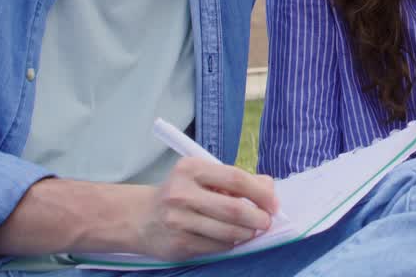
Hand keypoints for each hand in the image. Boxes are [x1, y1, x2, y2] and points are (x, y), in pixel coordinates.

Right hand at [134, 157, 280, 260]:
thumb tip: (269, 189)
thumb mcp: (204, 177)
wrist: (142, 217)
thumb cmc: (182, 193)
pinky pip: (216, 247)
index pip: (236, 179)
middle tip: (266, 222)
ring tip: (250, 230)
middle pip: (234, 209)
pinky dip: (229, 244)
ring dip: (246, 233)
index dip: (260, 193)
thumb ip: (236, 179)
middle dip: (258, 218)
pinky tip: (229, 239)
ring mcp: (178, 220)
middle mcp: (181, 193)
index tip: (274, 204)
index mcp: (191, 169)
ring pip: (228, 232)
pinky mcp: (179, 244)